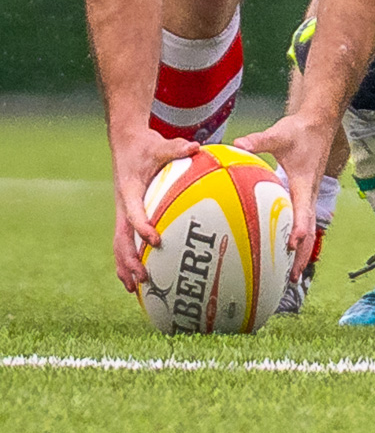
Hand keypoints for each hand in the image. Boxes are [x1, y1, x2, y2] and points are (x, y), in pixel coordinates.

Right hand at [111, 127, 200, 291]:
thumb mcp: (159, 145)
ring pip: (119, 245)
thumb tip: (196, 146)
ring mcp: (122, 213)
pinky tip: (137, 278)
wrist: (125, 143)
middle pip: (121, 239)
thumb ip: (176, 148)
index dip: (142, 228)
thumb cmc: (145, 146)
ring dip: (125, 266)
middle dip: (130, 260)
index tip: (155, 241)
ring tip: (134, 289)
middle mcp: (122, 206)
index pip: (133, 213)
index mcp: (129, 191)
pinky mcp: (125, 216)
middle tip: (143, 278)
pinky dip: (127, 260)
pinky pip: (124, 241)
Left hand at [235, 111, 332, 277]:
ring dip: (302, 252)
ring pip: (309, 229)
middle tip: (292, 278)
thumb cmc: (299, 131)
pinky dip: (298, 240)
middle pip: (310, 230)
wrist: (318, 125)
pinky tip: (283, 251)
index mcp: (304, 183)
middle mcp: (309, 195)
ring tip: (290, 276)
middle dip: (302, 254)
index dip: (299, 228)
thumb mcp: (279, 134)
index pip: (304, 210)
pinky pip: (303, 222)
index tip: (291, 244)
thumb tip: (237, 144)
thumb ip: (258, 141)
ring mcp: (308, 197)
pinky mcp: (304, 197)